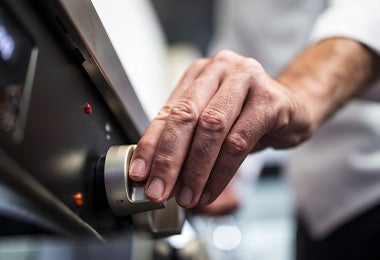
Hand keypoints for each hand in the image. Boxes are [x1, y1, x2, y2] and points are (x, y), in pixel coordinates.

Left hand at [128, 50, 311, 208]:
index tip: (140, 174)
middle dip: (169, 159)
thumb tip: (160, 175)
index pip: (168, 112)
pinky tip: (210, 190)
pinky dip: (221, 172)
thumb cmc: (248, 116)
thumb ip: (187, 140)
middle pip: (186, 116)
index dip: (151, 145)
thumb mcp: (213, 121)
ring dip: (195, 169)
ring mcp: (246, 79)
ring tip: (187, 196)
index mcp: (199, 74)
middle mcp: (220, 70)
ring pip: (212, 128)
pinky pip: (239, 141)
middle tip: (159, 190)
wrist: (293, 107)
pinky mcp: (269, 99)